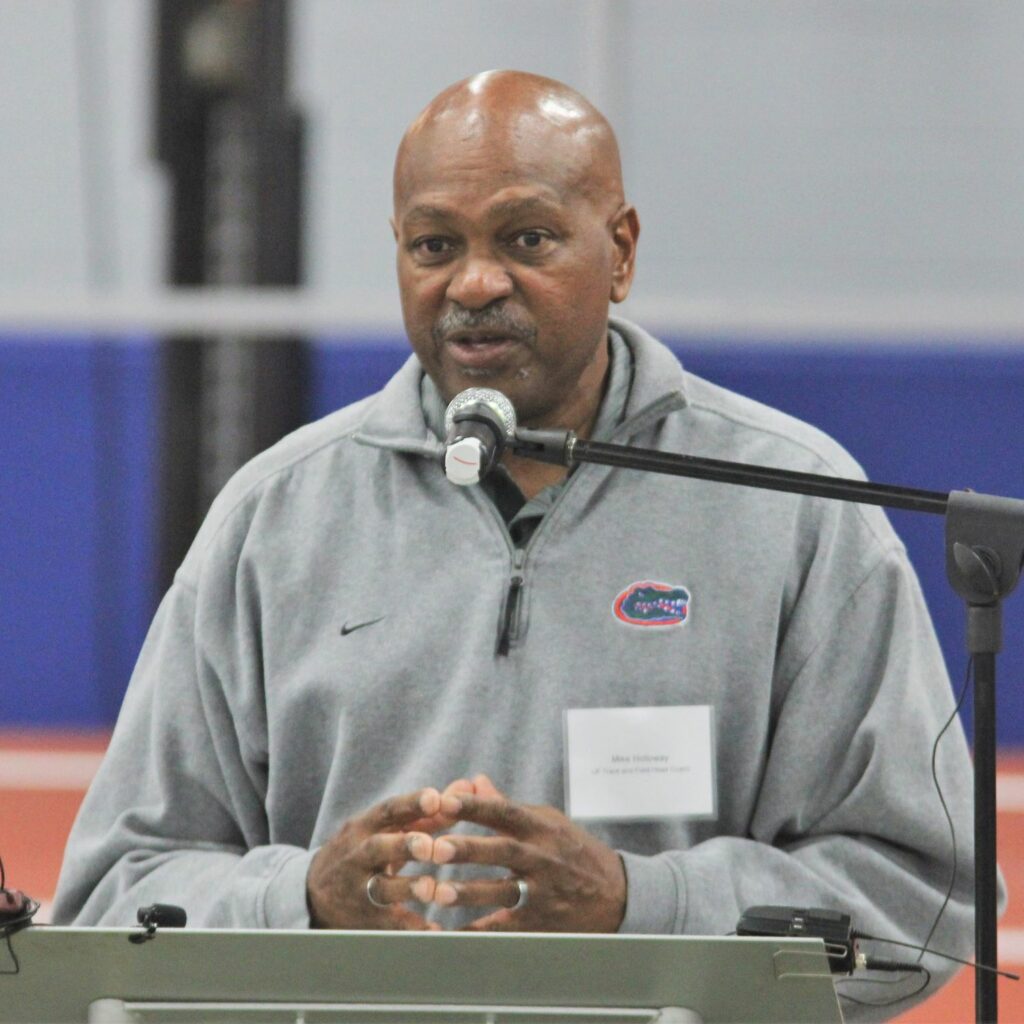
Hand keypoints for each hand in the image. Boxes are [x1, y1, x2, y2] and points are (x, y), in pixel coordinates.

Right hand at [307, 787, 458, 929]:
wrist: (314, 893)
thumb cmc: (366, 850)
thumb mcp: (386, 828)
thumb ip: (428, 813)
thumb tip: (468, 787)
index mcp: (367, 826)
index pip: (388, 810)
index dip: (411, 804)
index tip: (435, 798)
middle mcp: (360, 855)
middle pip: (378, 847)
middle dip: (404, 845)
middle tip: (429, 846)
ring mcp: (359, 888)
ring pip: (380, 888)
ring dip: (407, 888)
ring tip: (430, 889)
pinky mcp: (365, 919)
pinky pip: (388, 924)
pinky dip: (411, 928)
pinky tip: (435, 931)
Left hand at [430, 774, 626, 931]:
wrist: (616, 894)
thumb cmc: (574, 851)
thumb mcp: (548, 822)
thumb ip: (507, 806)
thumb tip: (474, 782)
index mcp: (542, 828)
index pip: (506, 812)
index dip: (476, 806)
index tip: (446, 801)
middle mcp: (542, 857)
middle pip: (504, 851)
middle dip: (470, 849)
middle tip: (437, 847)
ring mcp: (543, 892)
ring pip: (503, 891)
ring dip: (469, 893)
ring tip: (437, 892)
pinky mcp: (541, 922)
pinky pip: (506, 928)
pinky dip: (479, 932)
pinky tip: (451, 935)